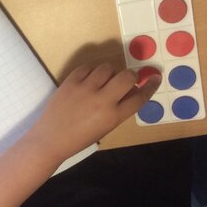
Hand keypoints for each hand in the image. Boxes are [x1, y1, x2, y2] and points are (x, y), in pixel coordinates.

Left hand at [28, 63, 160, 161]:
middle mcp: (102, 100)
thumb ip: (121, 108)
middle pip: (127, 77)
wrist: (51, 139)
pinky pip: (88, 66)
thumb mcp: (107, 127)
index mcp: (113, 116)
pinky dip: (92, 71)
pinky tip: (89, 80)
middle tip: (126, 81)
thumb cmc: (81, 137)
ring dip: (110, 73)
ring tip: (103, 82)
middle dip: (131, 76)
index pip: (139, 97)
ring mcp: (85, 89)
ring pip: (107, 67)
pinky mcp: (70, 81)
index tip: (156, 77)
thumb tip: (131, 89)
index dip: (150, 86)